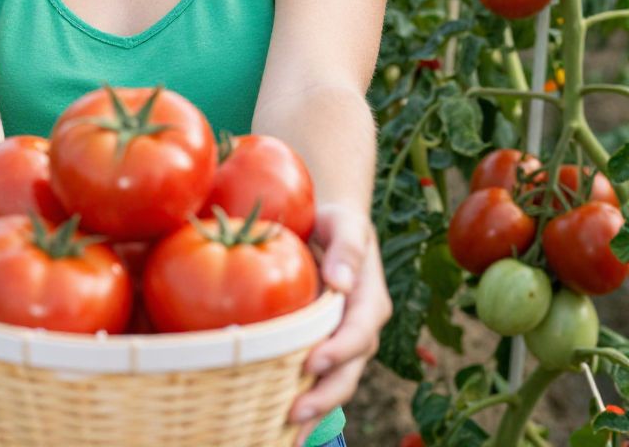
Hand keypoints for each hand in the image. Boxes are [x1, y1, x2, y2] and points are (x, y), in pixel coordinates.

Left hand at [289, 203, 391, 445]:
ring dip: (313, 411)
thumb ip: (347, 249)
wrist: (327, 224)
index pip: (358, 333)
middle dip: (324, 397)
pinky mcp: (321, 345)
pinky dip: (301, 400)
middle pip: (348, 371)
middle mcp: (359, 329)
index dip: (338, 352)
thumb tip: (341, 282)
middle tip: (294, 417)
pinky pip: (315, 377)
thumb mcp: (346, 223)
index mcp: (370, 302)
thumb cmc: (336, 220)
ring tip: (286, 436)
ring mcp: (341, 341)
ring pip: (333, 383)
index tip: (311, 363)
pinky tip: (275, 423)